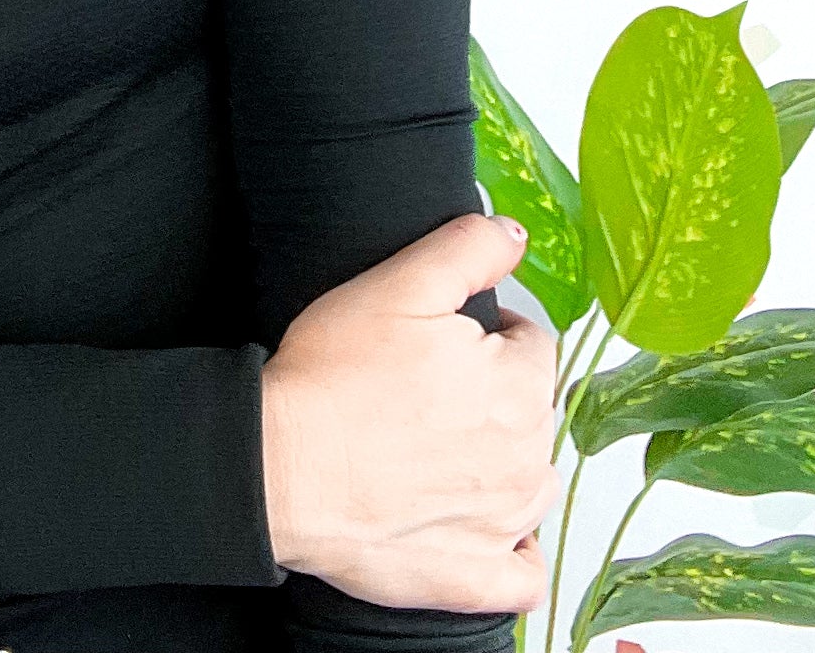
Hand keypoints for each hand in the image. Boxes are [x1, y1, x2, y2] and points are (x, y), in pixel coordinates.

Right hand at [259, 211, 562, 613]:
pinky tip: (483, 528)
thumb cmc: (332, 378)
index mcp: (518, 389)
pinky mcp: (473, 578)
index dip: (491, 333)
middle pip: (533, 413)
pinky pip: (524, 577)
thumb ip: (469, 249)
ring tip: (444, 448)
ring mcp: (502, 528)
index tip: (446, 339)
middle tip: (430, 389)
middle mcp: (525, 463)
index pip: (534, 346)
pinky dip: (515, 554)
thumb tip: (514, 235)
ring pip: (533, 486)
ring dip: (506, 464)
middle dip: (495, 394)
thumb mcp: (399, 282)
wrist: (280, 468)